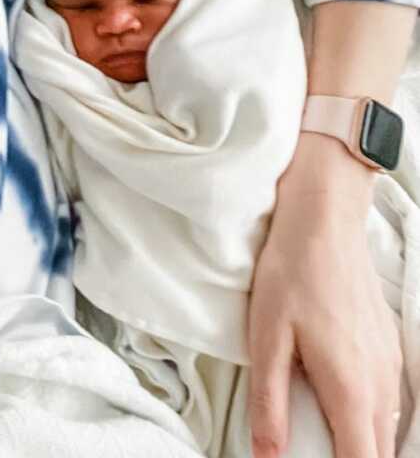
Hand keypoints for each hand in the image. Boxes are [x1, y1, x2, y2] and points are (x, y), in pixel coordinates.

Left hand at [248, 136, 401, 457]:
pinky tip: (340, 399)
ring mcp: (389, 363)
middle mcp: (380, 383)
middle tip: (313, 444)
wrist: (323, 221)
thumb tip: (268, 454)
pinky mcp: (388, 344)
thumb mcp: (266, 340)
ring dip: (361, 440)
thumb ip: (269, 404)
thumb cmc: (293, 273)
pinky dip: (368, 415)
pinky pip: (388, 399)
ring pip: (386, 428)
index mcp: (351, 391)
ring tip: (323, 430)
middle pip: (380, 452)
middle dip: (351, 457)